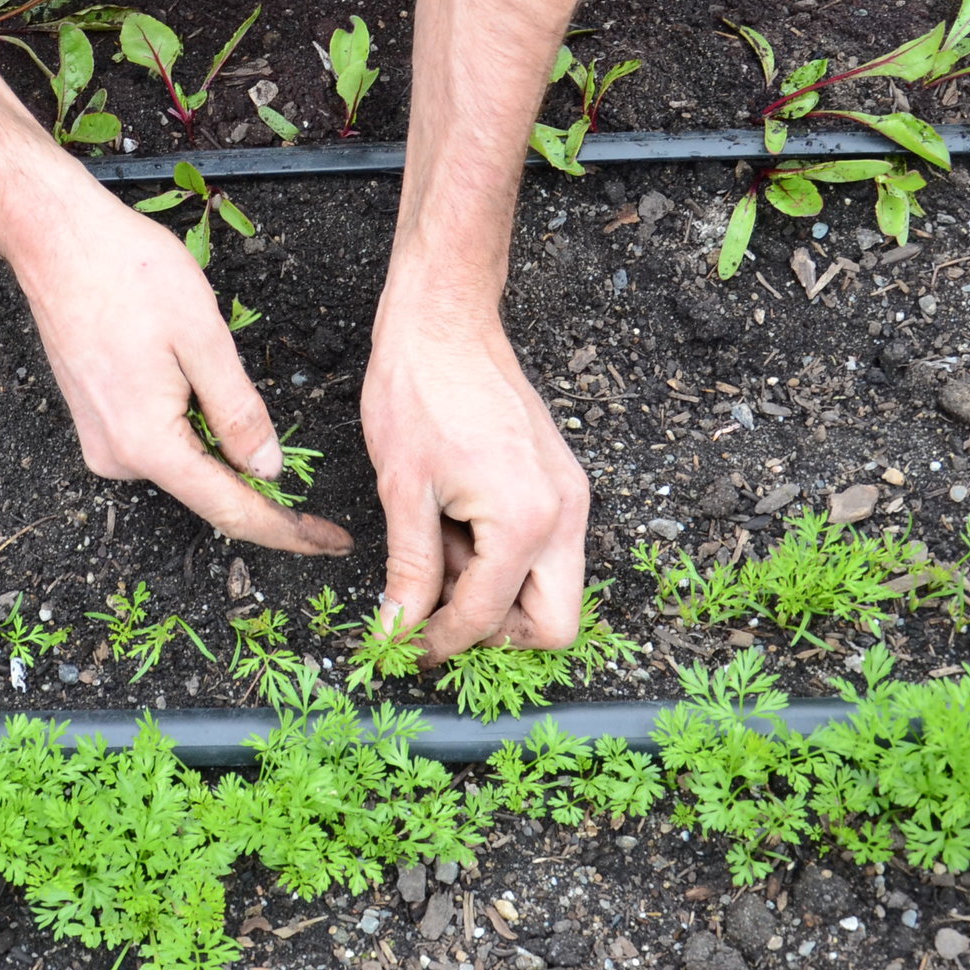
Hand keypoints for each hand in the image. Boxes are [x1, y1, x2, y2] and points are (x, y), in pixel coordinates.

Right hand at [3, 168, 351, 556]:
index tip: (332, 543)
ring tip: (206, 360)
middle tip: (300, 460)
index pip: (231, 509)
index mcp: (148, 444)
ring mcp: (101, 442)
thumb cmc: (127, 273)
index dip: (288, 530)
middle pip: (207, 488)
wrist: (54, 239)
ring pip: (184, 460)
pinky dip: (190, 422)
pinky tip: (186, 369)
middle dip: (256, 476)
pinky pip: (159, 439)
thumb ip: (239, 413)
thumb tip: (268, 471)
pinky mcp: (95, 421)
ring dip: (217, 435)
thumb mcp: (203, 339)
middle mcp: (117, 457)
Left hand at [360, 301, 588, 659]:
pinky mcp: (563, 483)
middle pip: (554, 623)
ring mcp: (572, 498)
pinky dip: (503, 559)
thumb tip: (398, 632)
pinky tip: (455, 527)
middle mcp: (566, 515)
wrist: (445, 321)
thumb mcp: (403, 491)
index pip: (488, 617)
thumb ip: (410, 571)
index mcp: (527, 521)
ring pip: (552, 589)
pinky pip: (546, 550)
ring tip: (438, 550)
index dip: (440, 642)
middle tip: (435, 613)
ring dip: (496, 592)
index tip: (403, 649)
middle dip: (495, 632)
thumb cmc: (419, 390)